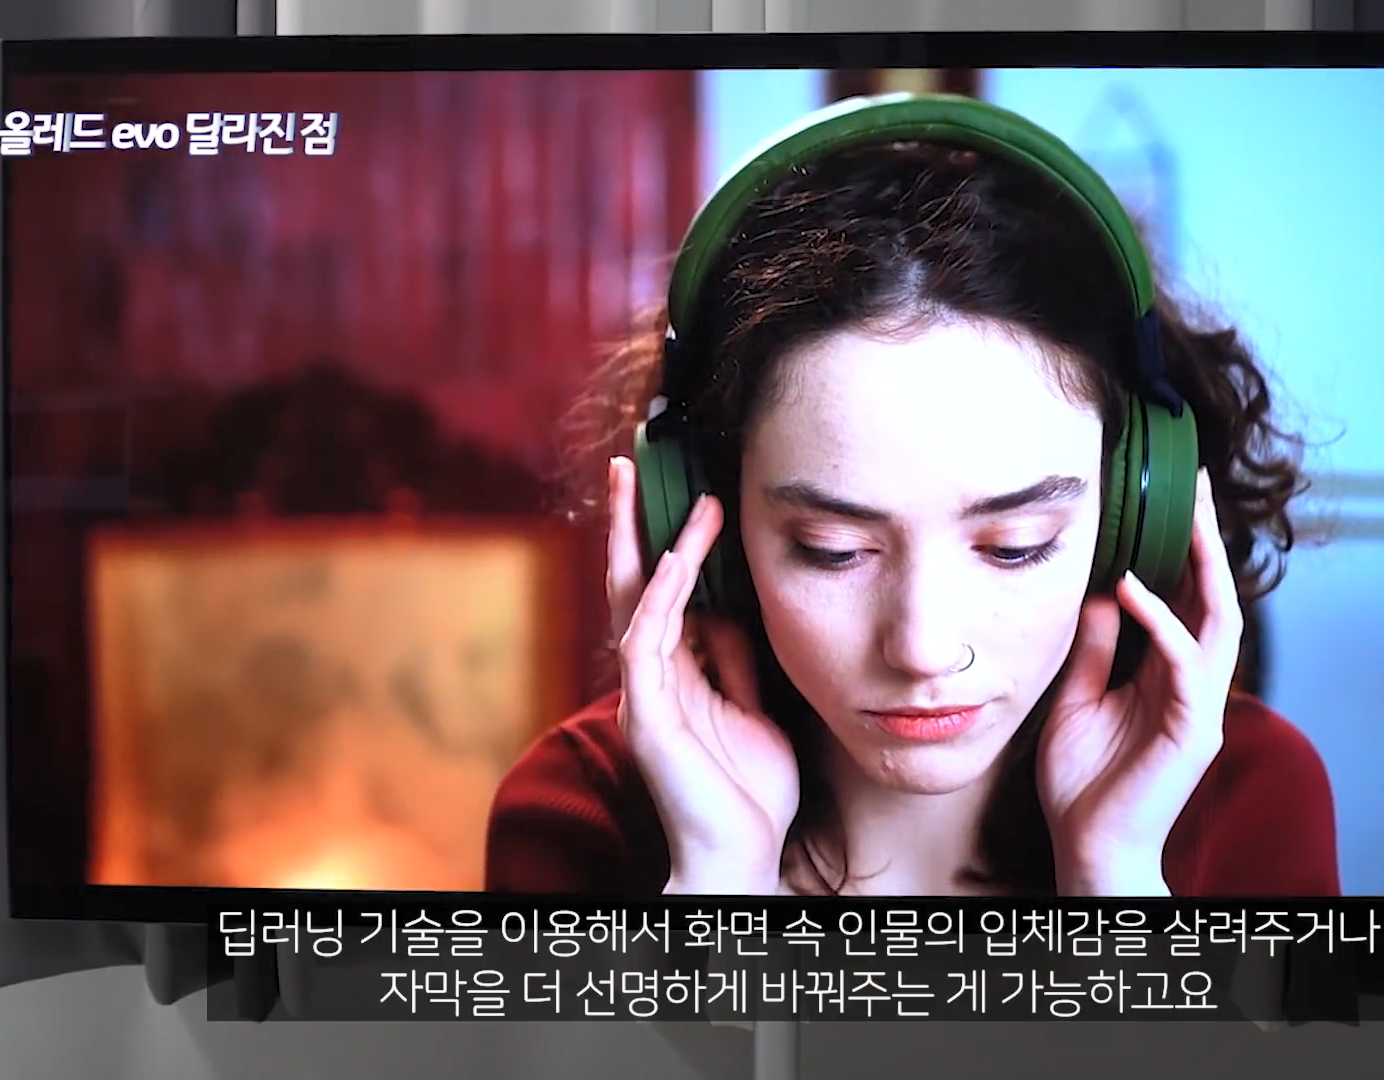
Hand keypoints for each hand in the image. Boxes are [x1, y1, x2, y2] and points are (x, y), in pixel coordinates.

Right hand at [604, 457, 799, 894]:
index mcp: (674, 675)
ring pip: (634, 601)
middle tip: (627, 463)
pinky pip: (646, 642)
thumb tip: (729, 609)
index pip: (663, 593)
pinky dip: (660, 597)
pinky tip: (675, 558)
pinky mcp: (647, 715)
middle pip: (632, 584)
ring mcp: (644, 694)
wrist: (742, 856)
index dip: (669, 541)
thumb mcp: (756, 706)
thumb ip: (736, 660)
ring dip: (645, 541)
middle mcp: (650, 678)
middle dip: (628, 523)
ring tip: (649, 487)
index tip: (688, 491)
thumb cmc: (749, 791)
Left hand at [1038, 468, 1242, 895]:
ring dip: (1204, 567)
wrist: (1088, 846)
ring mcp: (1201, 706)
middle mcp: (1194, 684)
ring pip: (1218, 621)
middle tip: (1196, 484)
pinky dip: (1163, 622)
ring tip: (1185, 517)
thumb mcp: (1076, 698)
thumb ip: (1093, 649)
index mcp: (1168, 675)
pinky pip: (1187, 663)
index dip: (1183, 551)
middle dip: (1207, 540)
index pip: (1186, 599)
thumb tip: (1098, 592)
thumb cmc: (1082, 782)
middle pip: (1214, 597)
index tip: (1169, 498)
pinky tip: (1133, 589)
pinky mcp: (1194, 730)